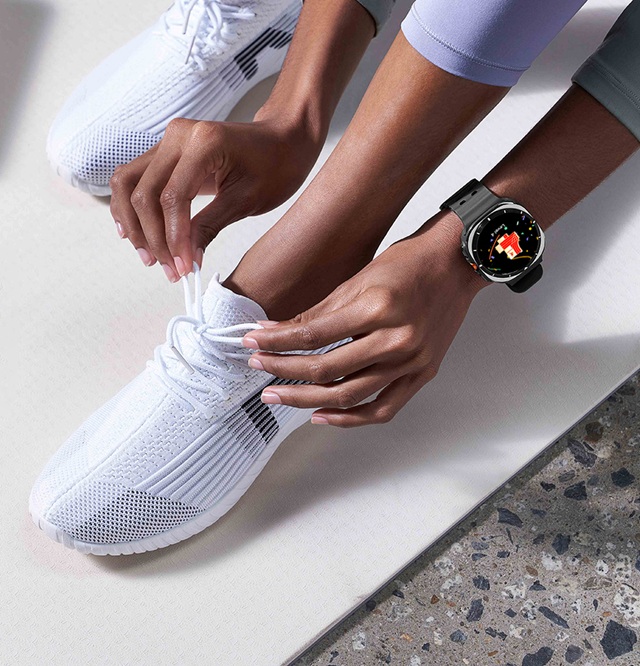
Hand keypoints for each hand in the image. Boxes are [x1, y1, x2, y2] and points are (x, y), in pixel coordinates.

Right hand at [109, 113, 322, 281]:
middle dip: (152, 237)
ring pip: (126, 184)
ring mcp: (166, 140)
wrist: (283, 138)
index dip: (173, 238)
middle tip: (168, 269)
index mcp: (204, 142)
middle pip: (142, 193)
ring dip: (132, 224)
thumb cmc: (275, 165)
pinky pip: (133, 179)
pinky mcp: (162, 151)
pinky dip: (131, 208)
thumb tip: (184, 260)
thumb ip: (210, 226)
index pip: (172, 198)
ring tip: (150, 257)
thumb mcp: (247, 200)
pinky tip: (136, 234)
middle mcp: (178, 135)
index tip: (182, 268)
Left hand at [241, 215, 486, 426]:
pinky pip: (383, 409)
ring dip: (307, 400)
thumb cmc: (408, 264)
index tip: (253, 342)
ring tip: (278, 396)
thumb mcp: (358, 279)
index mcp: (377, 308)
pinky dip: (350, 419)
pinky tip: (320, 416)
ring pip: (350, 395)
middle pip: (327, 369)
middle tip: (257, 369)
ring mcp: (412, 361)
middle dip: (284, 370)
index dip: (277, 342)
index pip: (313, 334)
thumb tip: (276, 331)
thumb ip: (318, 313)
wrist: (457, 264)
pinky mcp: (422, 375)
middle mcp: (396, 339)